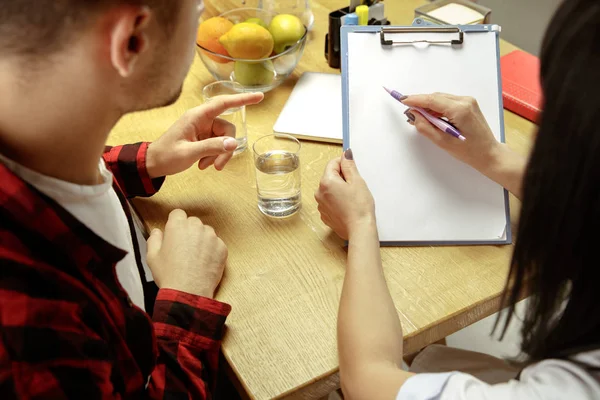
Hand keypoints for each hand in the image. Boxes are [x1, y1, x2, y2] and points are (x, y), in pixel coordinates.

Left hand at [146, 92, 263, 176]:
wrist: (153, 164)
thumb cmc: (166, 155)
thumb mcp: (189, 152)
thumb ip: (211, 147)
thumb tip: (233, 143)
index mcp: (197, 116)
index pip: (223, 103)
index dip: (242, 99)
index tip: (258, 97)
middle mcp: (202, 120)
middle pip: (227, 128)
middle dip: (225, 148)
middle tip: (218, 165)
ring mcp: (203, 129)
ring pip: (224, 139)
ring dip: (219, 154)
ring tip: (207, 166)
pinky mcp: (203, 138)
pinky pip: (218, 145)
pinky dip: (214, 156)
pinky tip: (204, 164)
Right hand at [146, 209, 227, 297]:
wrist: (188, 292)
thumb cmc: (169, 274)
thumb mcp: (152, 256)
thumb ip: (154, 239)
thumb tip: (158, 232)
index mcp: (177, 225)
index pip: (178, 214)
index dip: (175, 224)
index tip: (174, 234)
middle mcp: (196, 227)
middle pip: (193, 222)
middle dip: (189, 231)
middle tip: (184, 248)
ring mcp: (211, 236)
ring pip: (206, 232)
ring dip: (202, 240)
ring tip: (195, 257)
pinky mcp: (222, 248)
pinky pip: (216, 244)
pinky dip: (212, 251)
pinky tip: (204, 263)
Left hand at [315, 149, 375, 239]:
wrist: (359, 229)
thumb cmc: (359, 206)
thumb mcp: (357, 181)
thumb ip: (349, 166)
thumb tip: (345, 154)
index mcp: (326, 182)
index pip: (332, 164)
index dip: (344, 164)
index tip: (352, 169)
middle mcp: (319, 193)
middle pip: (330, 177)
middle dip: (342, 178)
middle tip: (355, 186)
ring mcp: (321, 205)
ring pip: (330, 190)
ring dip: (339, 190)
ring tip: (352, 198)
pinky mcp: (325, 215)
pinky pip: (330, 202)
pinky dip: (337, 201)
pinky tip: (348, 206)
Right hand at [402, 93, 501, 172]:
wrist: (488, 153)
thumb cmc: (468, 151)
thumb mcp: (443, 142)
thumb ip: (425, 127)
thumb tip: (413, 114)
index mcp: (460, 109)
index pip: (433, 100)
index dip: (416, 99)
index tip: (402, 100)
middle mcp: (465, 101)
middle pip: (436, 97)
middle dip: (421, 104)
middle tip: (409, 114)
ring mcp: (468, 101)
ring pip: (441, 99)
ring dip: (429, 106)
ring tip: (419, 118)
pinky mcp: (468, 104)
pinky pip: (447, 102)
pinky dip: (437, 108)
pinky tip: (431, 118)